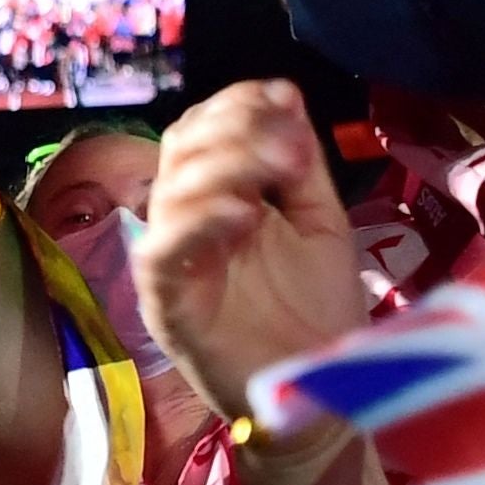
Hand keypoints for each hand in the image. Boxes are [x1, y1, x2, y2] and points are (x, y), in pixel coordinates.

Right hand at [129, 80, 375, 429]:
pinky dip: (200, 224)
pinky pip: (163, 253)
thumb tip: (284, 93)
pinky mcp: (166, 307)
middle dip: (236, 131)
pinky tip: (244, 215)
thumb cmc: (317, 311)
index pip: (201, 130)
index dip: (234, 104)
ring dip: (227, 167)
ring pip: (171, 191)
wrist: (319, 391)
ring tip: (281, 171)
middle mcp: (185, 223)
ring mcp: (172, 264)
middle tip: (291, 147)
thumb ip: (300, 165)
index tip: (282, 98)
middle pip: (181, 149)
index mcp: (218, 197)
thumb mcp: (321, 222)